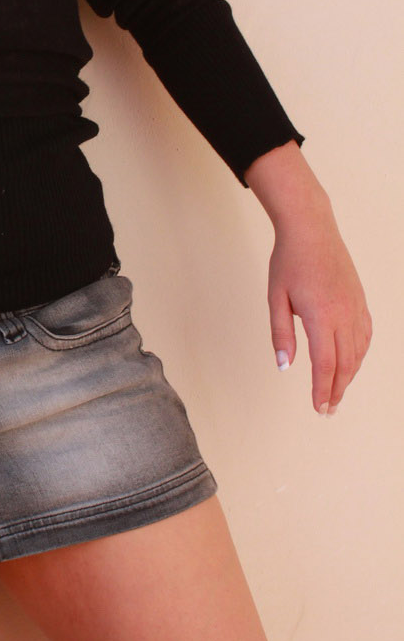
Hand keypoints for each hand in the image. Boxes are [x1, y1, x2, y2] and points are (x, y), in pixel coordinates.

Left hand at [267, 208, 372, 415]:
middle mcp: (344, 314)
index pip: (325, 364)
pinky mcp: (361, 301)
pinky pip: (365, 335)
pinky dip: (359, 355)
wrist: (312, 230)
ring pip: (358, 352)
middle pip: (345, 364)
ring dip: (349, 376)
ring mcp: (356, 307)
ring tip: (336, 393)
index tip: (318, 408)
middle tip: (327, 410)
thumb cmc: (289, 262)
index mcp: (321, 316)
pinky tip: (351, 363)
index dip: (322, 389)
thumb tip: (285, 367)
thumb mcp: (276, 298)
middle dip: (336, 390)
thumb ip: (281, 334)